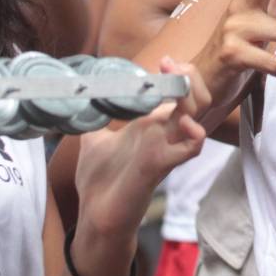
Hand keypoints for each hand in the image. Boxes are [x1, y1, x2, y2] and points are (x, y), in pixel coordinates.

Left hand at [74, 57, 208, 236]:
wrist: (94, 215)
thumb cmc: (99, 180)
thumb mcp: (93, 140)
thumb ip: (93, 118)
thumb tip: (77, 99)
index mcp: (150, 125)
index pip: (179, 93)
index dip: (178, 74)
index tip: (162, 61)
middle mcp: (162, 133)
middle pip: (197, 99)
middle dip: (189, 77)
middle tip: (169, 65)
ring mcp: (164, 148)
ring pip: (197, 117)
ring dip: (190, 97)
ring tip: (175, 82)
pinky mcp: (159, 165)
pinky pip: (189, 149)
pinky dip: (195, 136)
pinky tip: (188, 126)